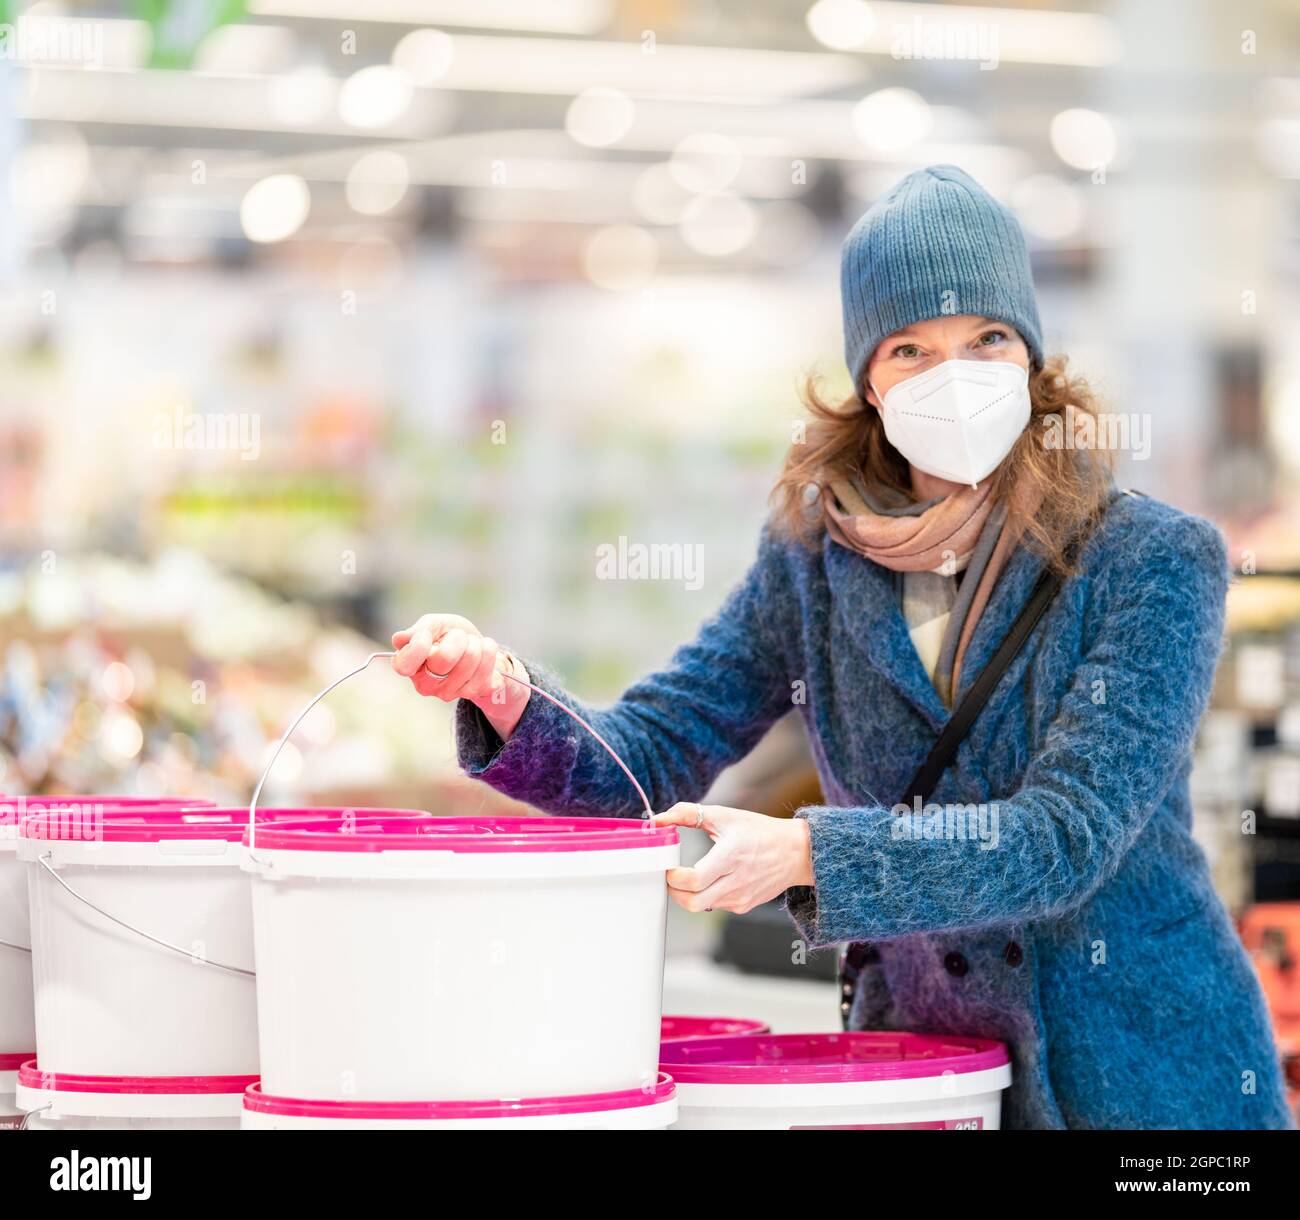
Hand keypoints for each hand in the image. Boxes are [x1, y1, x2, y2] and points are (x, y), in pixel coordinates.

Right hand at [391, 613, 530, 738]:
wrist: (477, 646)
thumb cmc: (449, 636)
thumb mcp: (433, 625)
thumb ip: (418, 630)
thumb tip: (400, 640)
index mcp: (410, 668)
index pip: (404, 665)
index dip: (418, 645)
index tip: (427, 634)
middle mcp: (427, 685)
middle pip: (445, 658)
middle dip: (457, 638)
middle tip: (458, 638)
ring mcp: (451, 692)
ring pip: (471, 658)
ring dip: (475, 643)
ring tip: (471, 646)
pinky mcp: (476, 693)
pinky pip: (489, 664)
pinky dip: (489, 650)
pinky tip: (483, 655)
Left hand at [653, 803, 812, 914]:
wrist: (795, 852)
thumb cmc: (760, 832)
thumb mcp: (724, 815)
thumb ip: (687, 814)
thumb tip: (658, 819)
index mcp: (730, 857)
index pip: (692, 880)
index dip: (673, 877)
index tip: (668, 865)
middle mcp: (736, 882)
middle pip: (691, 902)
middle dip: (674, 891)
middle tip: (671, 876)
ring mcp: (740, 897)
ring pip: (701, 906)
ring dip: (688, 894)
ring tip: (689, 876)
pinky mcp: (743, 905)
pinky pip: (715, 906)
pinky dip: (705, 896)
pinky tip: (711, 880)